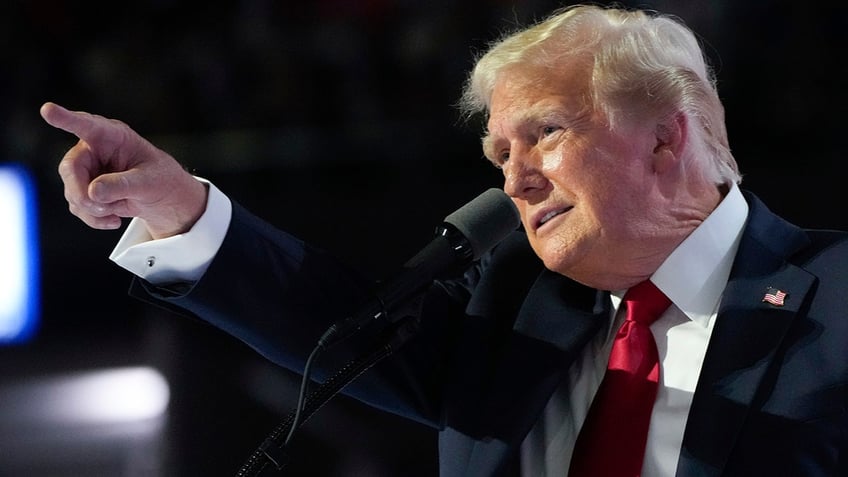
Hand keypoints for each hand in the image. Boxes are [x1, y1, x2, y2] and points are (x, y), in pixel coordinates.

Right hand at [41, 102, 207, 238]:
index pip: (87, 125)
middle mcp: (94, 149)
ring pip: (72, 192)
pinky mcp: (84, 189)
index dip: (66, 118)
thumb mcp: (150, 182)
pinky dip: (94, 218)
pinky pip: (77, 207)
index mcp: (113, 136)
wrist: (165, 199)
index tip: (48, 110)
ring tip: (119, 208)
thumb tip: (93, 192)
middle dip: (82, 193)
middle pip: (70, 169)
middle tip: (102, 208)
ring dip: (93, 209)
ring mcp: (87, 170)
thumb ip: (123, 185)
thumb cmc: (161, 180)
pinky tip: (113, 219)